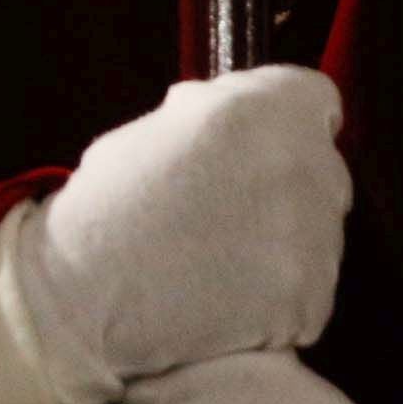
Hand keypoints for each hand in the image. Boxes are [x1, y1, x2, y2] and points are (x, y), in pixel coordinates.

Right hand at [18, 67, 349, 403]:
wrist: (80, 298)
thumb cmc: (101, 211)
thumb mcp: (146, 134)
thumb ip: (208, 117)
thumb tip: (234, 111)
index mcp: (258, 111)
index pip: (316, 101)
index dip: (288, 122)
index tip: (264, 147)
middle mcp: (300, 165)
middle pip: (322, 170)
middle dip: (286, 187)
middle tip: (229, 216)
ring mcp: (312, 237)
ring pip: (320, 234)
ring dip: (284, 245)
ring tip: (219, 266)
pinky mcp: (310, 300)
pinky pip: (310, 293)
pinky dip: (279, 301)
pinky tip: (228, 301)